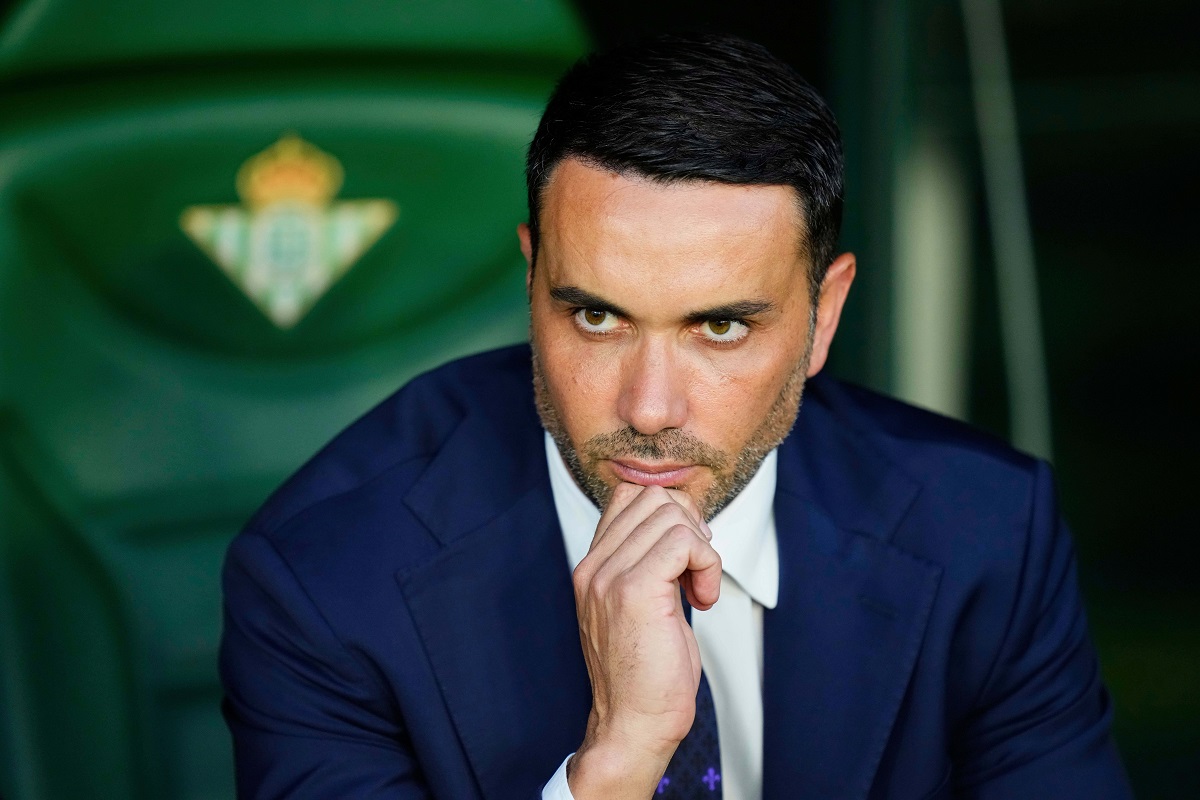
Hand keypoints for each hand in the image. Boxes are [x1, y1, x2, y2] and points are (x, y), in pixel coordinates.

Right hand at [567, 482, 721, 798]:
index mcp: (592, 567)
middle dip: (690, 526)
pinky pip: (684, 541)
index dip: (670, 515)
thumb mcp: (640, 607)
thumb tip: (683, 524)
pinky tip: (701, 598)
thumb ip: (647, 564)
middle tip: (696, 571)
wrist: (633, 725)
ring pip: (671, 514)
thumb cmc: (646, 675)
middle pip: (653, 496)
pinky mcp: (634, 591)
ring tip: (697, 587)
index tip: (684, 557)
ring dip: (701, 547)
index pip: (629, 497)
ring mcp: (609, 577)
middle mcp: (593, 567)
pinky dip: (707, 563)